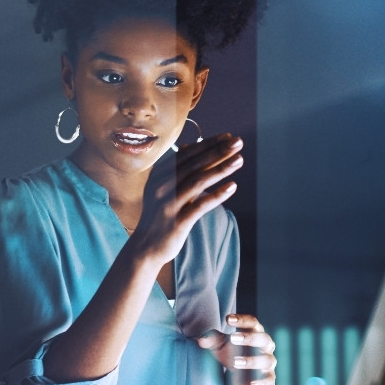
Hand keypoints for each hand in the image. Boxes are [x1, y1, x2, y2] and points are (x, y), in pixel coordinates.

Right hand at [132, 133, 242, 265]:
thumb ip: (176, 169)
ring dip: (221, 169)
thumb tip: (189, 146)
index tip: (228, 137)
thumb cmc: (158, 216)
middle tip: (238, 142)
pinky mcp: (177, 221)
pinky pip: (200, 205)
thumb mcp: (162, 189)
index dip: (208, 144)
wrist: (145, 248)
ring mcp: (168, 204)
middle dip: (218, 151)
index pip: (187, 155)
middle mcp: (161, 187)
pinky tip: (233, 186)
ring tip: (239, 160)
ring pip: (198, 181)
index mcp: (159, 176)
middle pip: (194, 165)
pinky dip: (217, 195)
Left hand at [198, 314, 276, 384]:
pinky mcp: (268, 378)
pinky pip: (269, 381)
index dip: (242, 320)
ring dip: (252, 361)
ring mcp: (268, 362)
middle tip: (233, 338)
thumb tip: (201, 341)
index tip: (228, 319)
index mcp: (254, 332)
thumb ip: (211, 339)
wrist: (236, 374)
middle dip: (249, 338)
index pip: (252, 322)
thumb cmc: (229, 351)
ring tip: (235, 362)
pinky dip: (262, 383)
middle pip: (263, 339)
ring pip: (267, 360)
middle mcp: (265, 346)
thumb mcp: (218, 344)